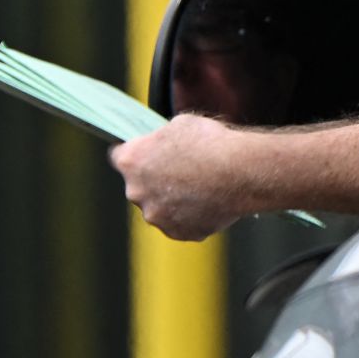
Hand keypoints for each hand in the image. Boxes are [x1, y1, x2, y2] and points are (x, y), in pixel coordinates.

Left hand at [109, 114, 246, 240]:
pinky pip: (179, 224)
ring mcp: (156, 216)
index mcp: (131, 161)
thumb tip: (161, 145)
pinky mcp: (178, 232)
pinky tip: (206, 202)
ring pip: (158, 208)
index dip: (134, 153)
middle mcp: (136, 192)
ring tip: (197, 188)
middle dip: (153, 180)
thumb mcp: (178, 125)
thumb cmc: (210, 143)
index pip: (118, 156)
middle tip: (179, 172)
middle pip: (138, 186)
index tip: (144, 154)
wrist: (240, 171)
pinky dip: (188, 216)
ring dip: (170, 201)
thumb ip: (160, 140)